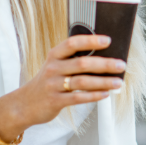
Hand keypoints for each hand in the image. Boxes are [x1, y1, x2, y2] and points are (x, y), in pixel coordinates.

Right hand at [0, 34, 126, 140]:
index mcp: (54, 55)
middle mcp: (53, 68)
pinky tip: (106, 94)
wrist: (24, 104)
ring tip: (119, 82)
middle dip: (104, 64)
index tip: (108, 40)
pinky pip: (78, 98)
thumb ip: (74, 60)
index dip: (90, 41)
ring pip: (82, 82)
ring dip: (103, 82)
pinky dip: (94, 96)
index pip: (72, 43)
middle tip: (121, 64)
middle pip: (82, 63)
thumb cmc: (48, 82)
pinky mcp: (55, 101)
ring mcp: (53, 85)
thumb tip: (106, 57)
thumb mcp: (56, 66)